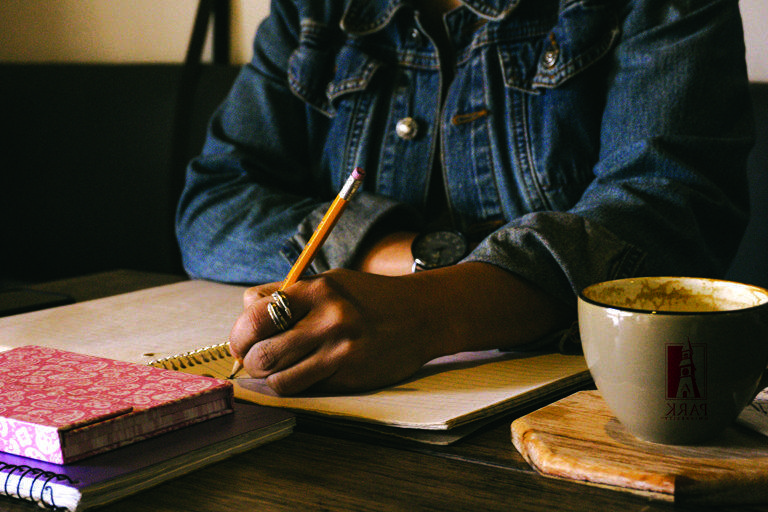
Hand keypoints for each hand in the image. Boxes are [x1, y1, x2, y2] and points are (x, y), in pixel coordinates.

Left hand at [228, 263, 571, 394]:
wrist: (423, 315)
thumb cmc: (370, 298)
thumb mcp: (332, 281)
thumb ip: (289, 293)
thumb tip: (246, 308)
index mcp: (317, 289)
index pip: (257, 312)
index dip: (240, 331)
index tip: (243, 339)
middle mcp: (327, 318)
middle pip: (260, 348)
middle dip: (248, 358)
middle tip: (252, 360)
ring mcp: (340, 349)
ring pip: (278, 377)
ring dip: (270, 378)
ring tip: (277, 370)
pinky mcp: (351, 374)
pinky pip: (305, 388)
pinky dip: (295, 386)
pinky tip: (302, 376)